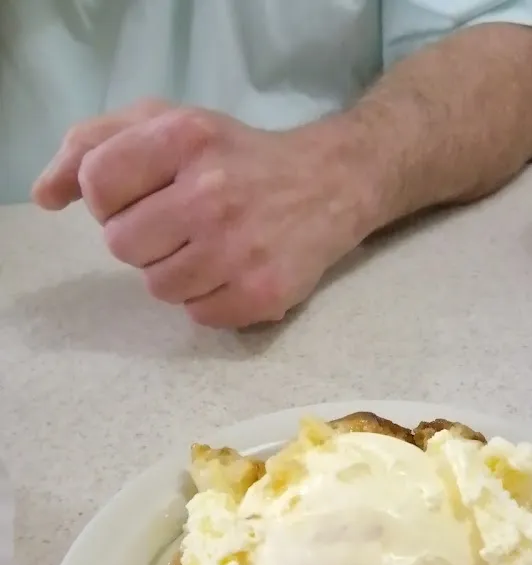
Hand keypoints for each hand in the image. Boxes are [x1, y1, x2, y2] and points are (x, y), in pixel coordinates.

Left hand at [32, 101, 375, 327]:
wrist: (331, 185)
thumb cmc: (237, 156)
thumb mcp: (169, 123)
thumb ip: (95, 145)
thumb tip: (44, 196)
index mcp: (184, 137)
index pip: (98, 184)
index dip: (109, 199)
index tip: (140, 196)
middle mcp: (213, 191)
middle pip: (122, 245)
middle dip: (144, 239)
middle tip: (179, 225)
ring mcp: (240, 248)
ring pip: (159, 288)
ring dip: (175, 273)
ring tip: (208, 250)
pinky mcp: (263, 293)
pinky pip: (199, 316)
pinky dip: (210, 300)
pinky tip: (233, 272)